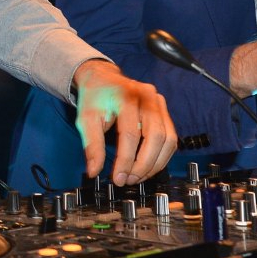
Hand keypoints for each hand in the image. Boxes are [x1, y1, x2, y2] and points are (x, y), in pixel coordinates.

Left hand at [71, 59, 174, 184]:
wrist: (103, 77)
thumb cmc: (95, 97)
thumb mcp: (85, 119)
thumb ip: (92, 146)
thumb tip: (94, 172)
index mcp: (126, 97)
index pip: (131, 134)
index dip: (126, 161)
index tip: (118, 178)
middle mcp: (147, 97)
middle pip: (156, 137)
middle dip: (144, 165)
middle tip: (129, 180)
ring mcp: (158, 102)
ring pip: (168, 139)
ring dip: (156, 163)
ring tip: (138, 176)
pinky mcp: (164, 109)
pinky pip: (171, 137)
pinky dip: (161, 156)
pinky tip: (148, 166)